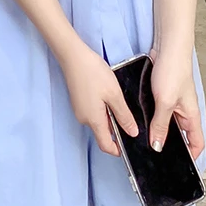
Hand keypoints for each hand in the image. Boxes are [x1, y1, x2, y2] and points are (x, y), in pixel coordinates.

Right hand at [59, 41, 138, 156]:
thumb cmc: (93, 73)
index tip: (129, 144)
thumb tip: (132, 133)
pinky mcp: (79, 101)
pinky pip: (93, 112)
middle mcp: (84, 119)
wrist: (73, 56)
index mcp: (93, 120)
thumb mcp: (114, 94)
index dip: (118, 149)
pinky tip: (108, 95)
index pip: (106, 145)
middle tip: (128, 115)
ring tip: (118, 100)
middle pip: (102, 133)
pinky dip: (103, 109)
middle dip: (116, 129)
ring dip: (110, 116)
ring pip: (98, 121)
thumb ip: (124, 115)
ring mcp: (80, 110)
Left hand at [147, 46, 204, 160]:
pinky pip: (157, 111)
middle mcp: (183, 111)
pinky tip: (139, 119)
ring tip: (144, 138)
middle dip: (168, 145)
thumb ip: (161, 125)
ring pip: (165, 123)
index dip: (190, 156)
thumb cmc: (174, 69)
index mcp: (191, 116)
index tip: (178, 166)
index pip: (196, 143)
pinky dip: (150, 117)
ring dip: (156, 129)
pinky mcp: (162, 94)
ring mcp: (172, 102)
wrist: (167, 47)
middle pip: (179, 135)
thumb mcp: (165, 102)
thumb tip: (157, 146)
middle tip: (154, 154)